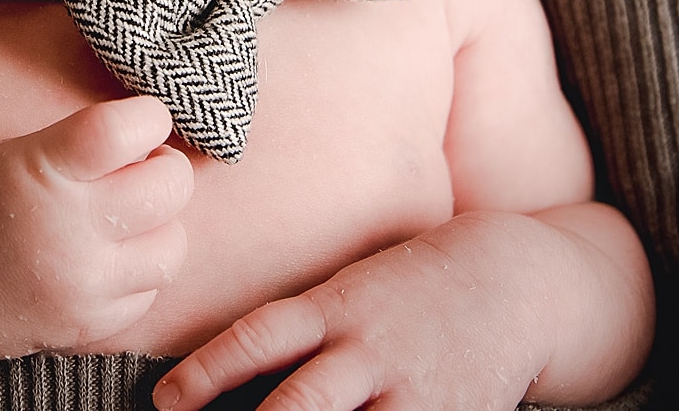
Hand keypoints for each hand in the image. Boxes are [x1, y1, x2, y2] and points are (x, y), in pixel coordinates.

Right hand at [0, 96, 194, 362]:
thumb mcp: (18, 151)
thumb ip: (86, 145)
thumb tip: (155, 139)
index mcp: (45, 171)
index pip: (126, 131)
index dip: (149, 117)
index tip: (144, 119)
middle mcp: (71, 230)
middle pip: (168, 188)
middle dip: (163, 169)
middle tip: (140, 168)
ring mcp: (83, 285)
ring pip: (171, 247)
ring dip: (158, 226)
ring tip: (127, 220)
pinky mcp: (89, 326)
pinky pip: (149, 293)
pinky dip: (138, 273)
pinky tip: (108, 260)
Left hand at [154, 213, 554, 410]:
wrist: (513, 280)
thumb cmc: (408, 290)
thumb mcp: (348, 292)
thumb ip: (299, 335)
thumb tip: (227, 383)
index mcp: (335, 307)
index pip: (257, 337)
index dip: (206, 370)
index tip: (165, 401)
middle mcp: (367, 350)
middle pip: (297, 404)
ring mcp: (410, 393)